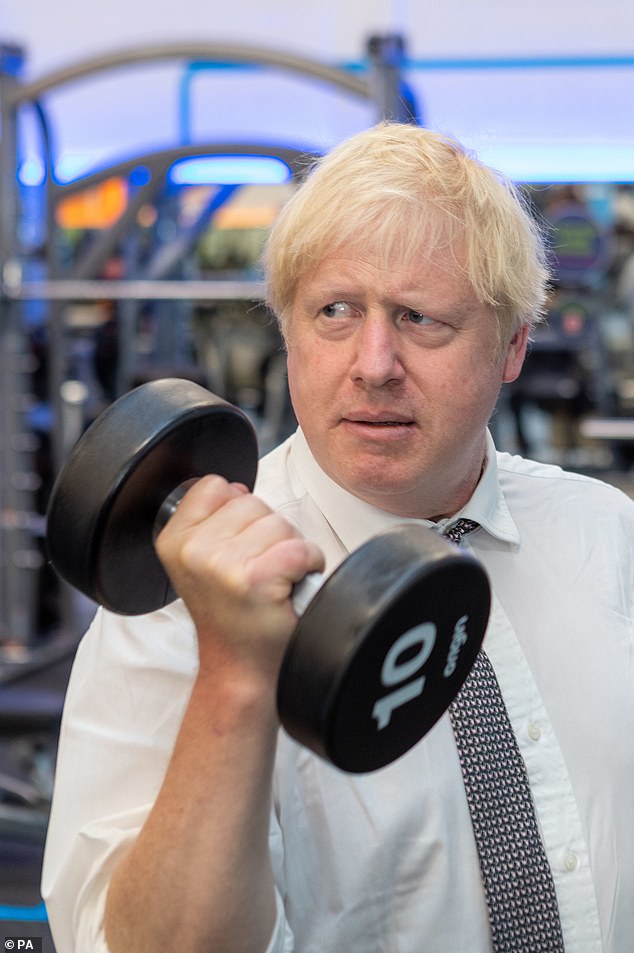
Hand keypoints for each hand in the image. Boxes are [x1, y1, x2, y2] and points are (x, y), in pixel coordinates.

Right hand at [154, 475, 324, 678]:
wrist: (239, 668)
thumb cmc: (230, 615)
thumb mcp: (199, 562)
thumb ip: (212, 519)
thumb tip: (238, 488)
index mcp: (173, 540)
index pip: (215, 486)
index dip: (237, 514)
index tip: (236, 549)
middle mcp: (193, 550)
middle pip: (253, 502)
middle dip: (266, 532)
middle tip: (257, 571)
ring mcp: (223, 565)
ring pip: (280, 523)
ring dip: (288, 549)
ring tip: (273, 579)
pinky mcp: (256, 579)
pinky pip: (301, 548)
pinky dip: (309, 564)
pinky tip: (290, 587)